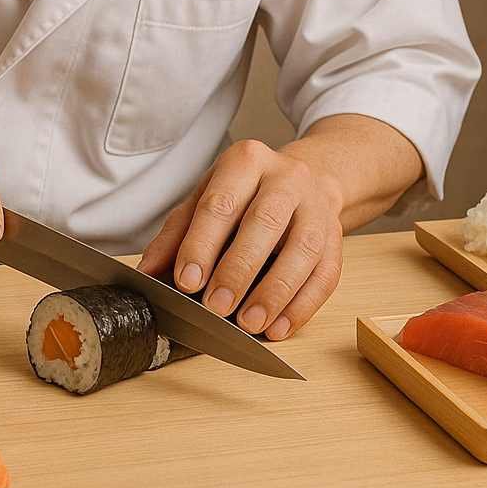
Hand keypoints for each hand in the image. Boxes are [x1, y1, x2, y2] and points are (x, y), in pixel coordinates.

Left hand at [136, 138, 343, 339]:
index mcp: (246, 161)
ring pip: (302, 249)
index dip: (202, 244)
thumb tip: (149, 271)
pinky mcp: (337, 236)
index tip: (187, 281)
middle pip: (263, 223)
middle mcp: (286, 177)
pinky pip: (326, 273)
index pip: (221, 203)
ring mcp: (317, 205)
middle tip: (216, 307)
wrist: (309, 177)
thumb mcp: (207, 197)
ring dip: (275, 292)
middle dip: (238, 270)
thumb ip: (177, 233)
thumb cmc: (248, 193)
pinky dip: (302, 306)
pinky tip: (280, 327)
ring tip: (249, 322)